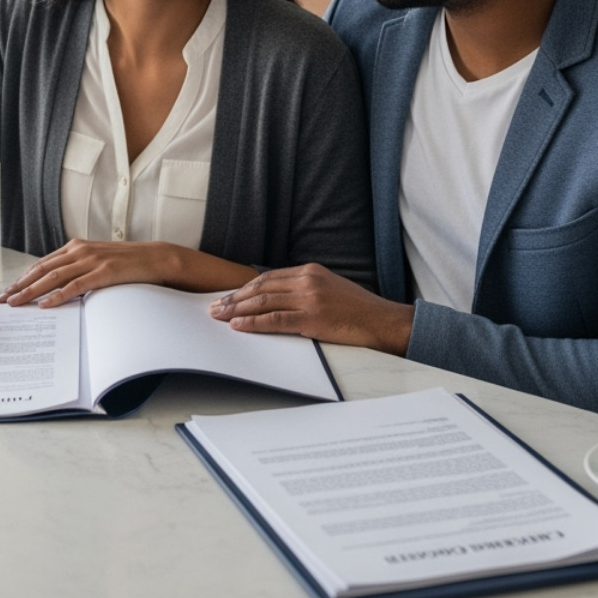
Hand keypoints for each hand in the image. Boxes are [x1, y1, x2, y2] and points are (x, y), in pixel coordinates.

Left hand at [0, 239, 179, 308]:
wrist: (156, 258)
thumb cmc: (126, 263)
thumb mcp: (97, 262)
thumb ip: (77, 268)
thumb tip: (56, 286)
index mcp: (76, 247)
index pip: (42, 264)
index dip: (23, 278)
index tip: (7, 291)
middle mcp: (79, 250)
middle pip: (42, 270)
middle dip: (20, 285)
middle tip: (3, 300)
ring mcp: (91, 260)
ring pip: (53, 277)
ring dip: (32, 291)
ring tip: (16, 303)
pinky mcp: (103, 272)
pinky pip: (75, 286)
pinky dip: (58, 295)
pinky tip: (45, 305)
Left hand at [208, 264, 413, 353]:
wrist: (382, 321)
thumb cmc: (358, 310)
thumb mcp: (329, 289)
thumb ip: (304, 289)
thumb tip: (277, 299)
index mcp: (310, 271)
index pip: (268, 277)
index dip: (244, 288)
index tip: (228, 296)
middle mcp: (307, 280)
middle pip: (260, 287)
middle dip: (234, 298)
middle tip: (215, 307)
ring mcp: (309, 298)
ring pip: (263, 302)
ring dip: (237, 310)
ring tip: (219, 317)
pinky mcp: (312, 318)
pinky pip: (275, 320)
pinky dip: (253, 323)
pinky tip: (239, 326)